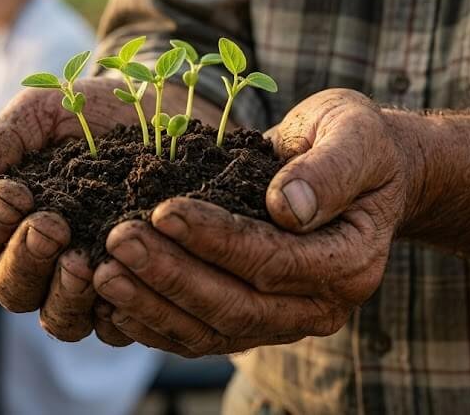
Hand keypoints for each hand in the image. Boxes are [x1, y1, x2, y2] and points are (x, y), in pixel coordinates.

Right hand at [0, 77, 218, 343]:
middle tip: (51, 226)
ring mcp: (84, 285)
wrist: (162, 113)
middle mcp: (39, 260)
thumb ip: (4, 138)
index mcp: (7, 219)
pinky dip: (116, 314)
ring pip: (57, 319)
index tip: (14, 192)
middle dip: (25, 258)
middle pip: (10, 287)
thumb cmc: (93, 112)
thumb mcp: (44, 111)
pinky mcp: (130, 296)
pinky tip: (125, 283)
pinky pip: (115, 329)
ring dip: (63, 295)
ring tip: (82, 263)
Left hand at [92, 89, 424, 355]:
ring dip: (153, 305)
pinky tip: (115, 303)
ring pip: (213, 330)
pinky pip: (202, 335)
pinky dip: (157, 324)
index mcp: (349, 262)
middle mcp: (320, 306)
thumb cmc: (358, 143)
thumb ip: (328, 168)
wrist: (366, 172)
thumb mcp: (354, 135)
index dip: (216, 239)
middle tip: (118, 242)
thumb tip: (287, 207)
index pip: (273, 260)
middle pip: (237, 306)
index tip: (163, 211)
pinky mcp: (256, 319)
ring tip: (103, 273)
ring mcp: (286, 320)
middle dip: (171, 276)